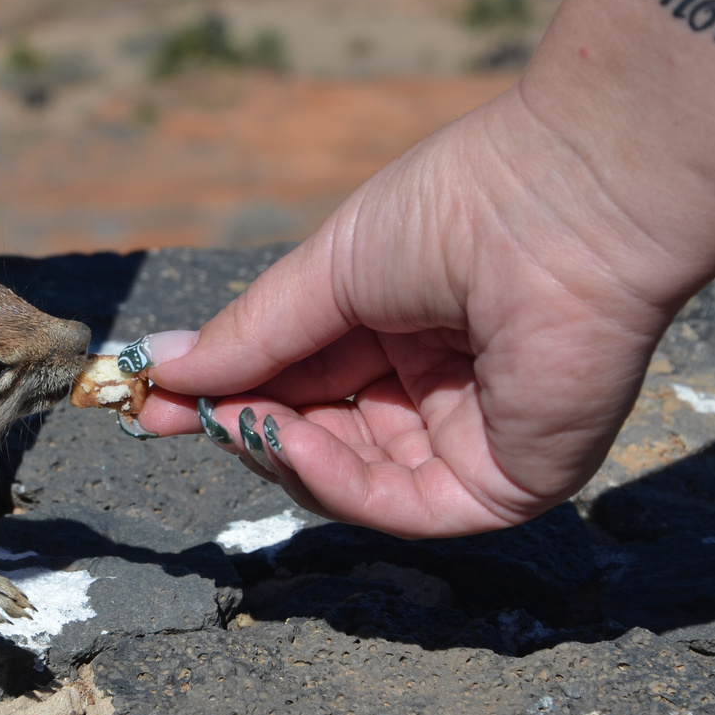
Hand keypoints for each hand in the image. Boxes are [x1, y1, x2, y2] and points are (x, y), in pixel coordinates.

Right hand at [137, 85, 691, 537]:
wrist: (564, 205)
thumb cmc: (453, 209)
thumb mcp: (326, 274)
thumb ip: (250, 335)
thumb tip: (162, 371)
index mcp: (398, 329)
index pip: (299, 380)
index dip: (226, 394)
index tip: (150, 403)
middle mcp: (433, 389)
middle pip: (319, 438)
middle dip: (247, 429)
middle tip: (184, 414)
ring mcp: (471, 438)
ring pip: (354, 483)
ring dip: (284, 455)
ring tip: (242, 419)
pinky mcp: (509, 480)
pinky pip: (407, 508)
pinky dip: (339, 485)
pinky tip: (295, 439)